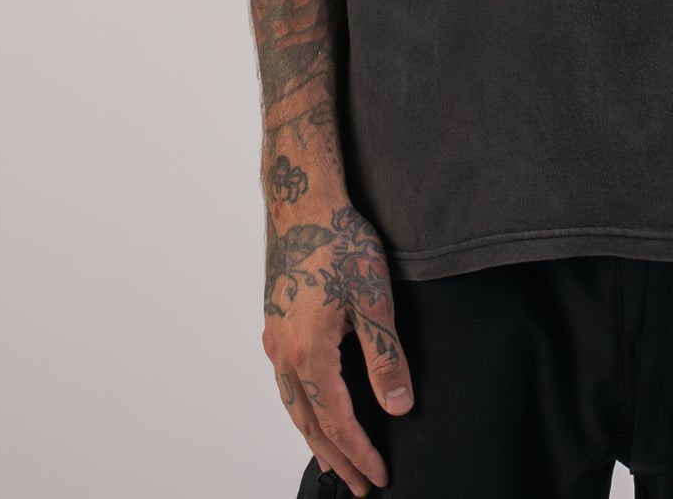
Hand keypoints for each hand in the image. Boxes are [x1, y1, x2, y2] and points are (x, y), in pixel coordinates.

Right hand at [263, 204, 413, 497]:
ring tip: (331, 461)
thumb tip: (399, 408)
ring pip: (292, 405)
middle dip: (336, 457)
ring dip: (314, 437)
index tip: (379, 477)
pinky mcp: (274, 321)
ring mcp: (274, 338)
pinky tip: (307, 406)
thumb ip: (386, 357)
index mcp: (309, 353)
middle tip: (358, 488)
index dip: (360, 452)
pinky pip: (284, 381)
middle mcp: (283, 352)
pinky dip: (299, 407)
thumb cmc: (340, 242)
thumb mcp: (374, 299)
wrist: (303, 202)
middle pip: (310, 423)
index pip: (337, 420)